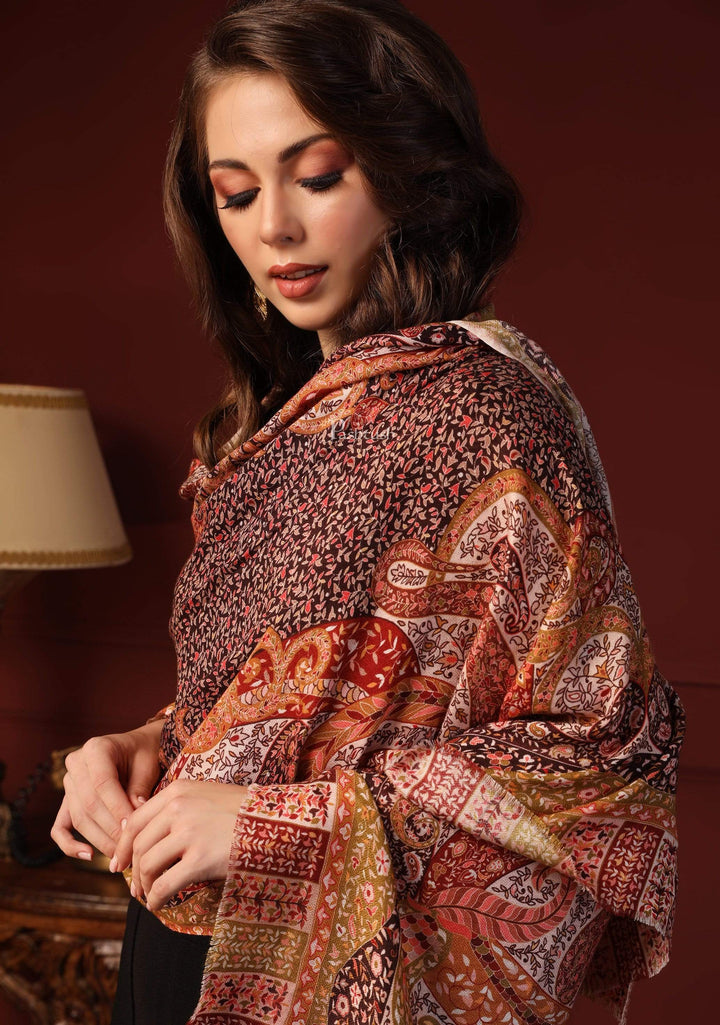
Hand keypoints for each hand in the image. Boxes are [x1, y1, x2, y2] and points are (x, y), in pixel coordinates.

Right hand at [50, 720, 163, 860]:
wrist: (137, 749)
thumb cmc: (144, 755)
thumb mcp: (147, 766)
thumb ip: (138, 789)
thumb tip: (133, 821)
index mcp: (96, 748)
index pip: (102, 783)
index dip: (117, 807)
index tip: (133, 827)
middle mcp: (76, 764)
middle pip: (89, 804)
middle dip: (110, 829)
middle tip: (129, 847)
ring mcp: (69, 783)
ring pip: (79, 818)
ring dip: (99, 840)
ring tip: (120, 854)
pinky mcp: (67, 802)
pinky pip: (60, 827)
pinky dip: (70, 845)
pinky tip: (89, 855)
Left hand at [111, 779, 249, 911]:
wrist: (277, 821)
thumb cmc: (244, 812)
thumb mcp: (207, 797)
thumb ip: (178, 809)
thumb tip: (147, 838)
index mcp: (179, 791)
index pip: (135, 819)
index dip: (122, 845)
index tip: (118, 863)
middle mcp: (179, 808)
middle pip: (138, 844)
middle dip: (132, 870)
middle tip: (135, 888)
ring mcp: (190, 833)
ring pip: (147, 865)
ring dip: (144, 887)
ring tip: (150, 897)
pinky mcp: (200, 859)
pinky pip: (165, 885)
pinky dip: (156, 899)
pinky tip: (160, 905)